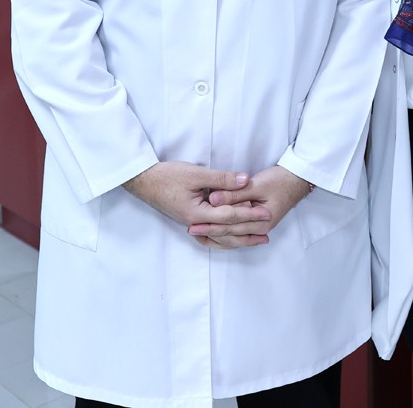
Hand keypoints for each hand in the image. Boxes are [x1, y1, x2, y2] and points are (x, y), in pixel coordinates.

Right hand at [124, 162, 271, 248]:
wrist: (145, 181)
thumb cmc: (168, 176)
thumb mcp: (197, 174)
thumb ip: (222, 179)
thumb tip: (245, 180)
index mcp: (197, 213)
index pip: (229, 216)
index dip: (249, 214)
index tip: (266, 213)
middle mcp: (195, 223)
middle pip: (226, 230)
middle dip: (248, 230)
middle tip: (267, 231)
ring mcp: (193, 223)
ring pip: (220, 235)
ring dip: (239, 236)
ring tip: (256, 239)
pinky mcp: (191, 219)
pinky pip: (211, 232)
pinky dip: (225, 235)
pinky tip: (234, 236)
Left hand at [198, 165, 314, 241]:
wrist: (297, 180)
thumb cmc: (280, 181)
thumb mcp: (256, 184)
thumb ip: (234, 193)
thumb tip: (213, 199)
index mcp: (261, 221)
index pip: (231, 226)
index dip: (211, 225)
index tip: (194, 223)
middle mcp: (260, 229)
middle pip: (230, 235)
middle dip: (209, 232)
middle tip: (190, 230)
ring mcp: (258, 228)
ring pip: (233, 238)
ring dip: (215, 236)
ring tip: (197, 234)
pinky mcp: (255, 223)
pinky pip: (237, 234)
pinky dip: (224, 235)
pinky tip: (212, 234)